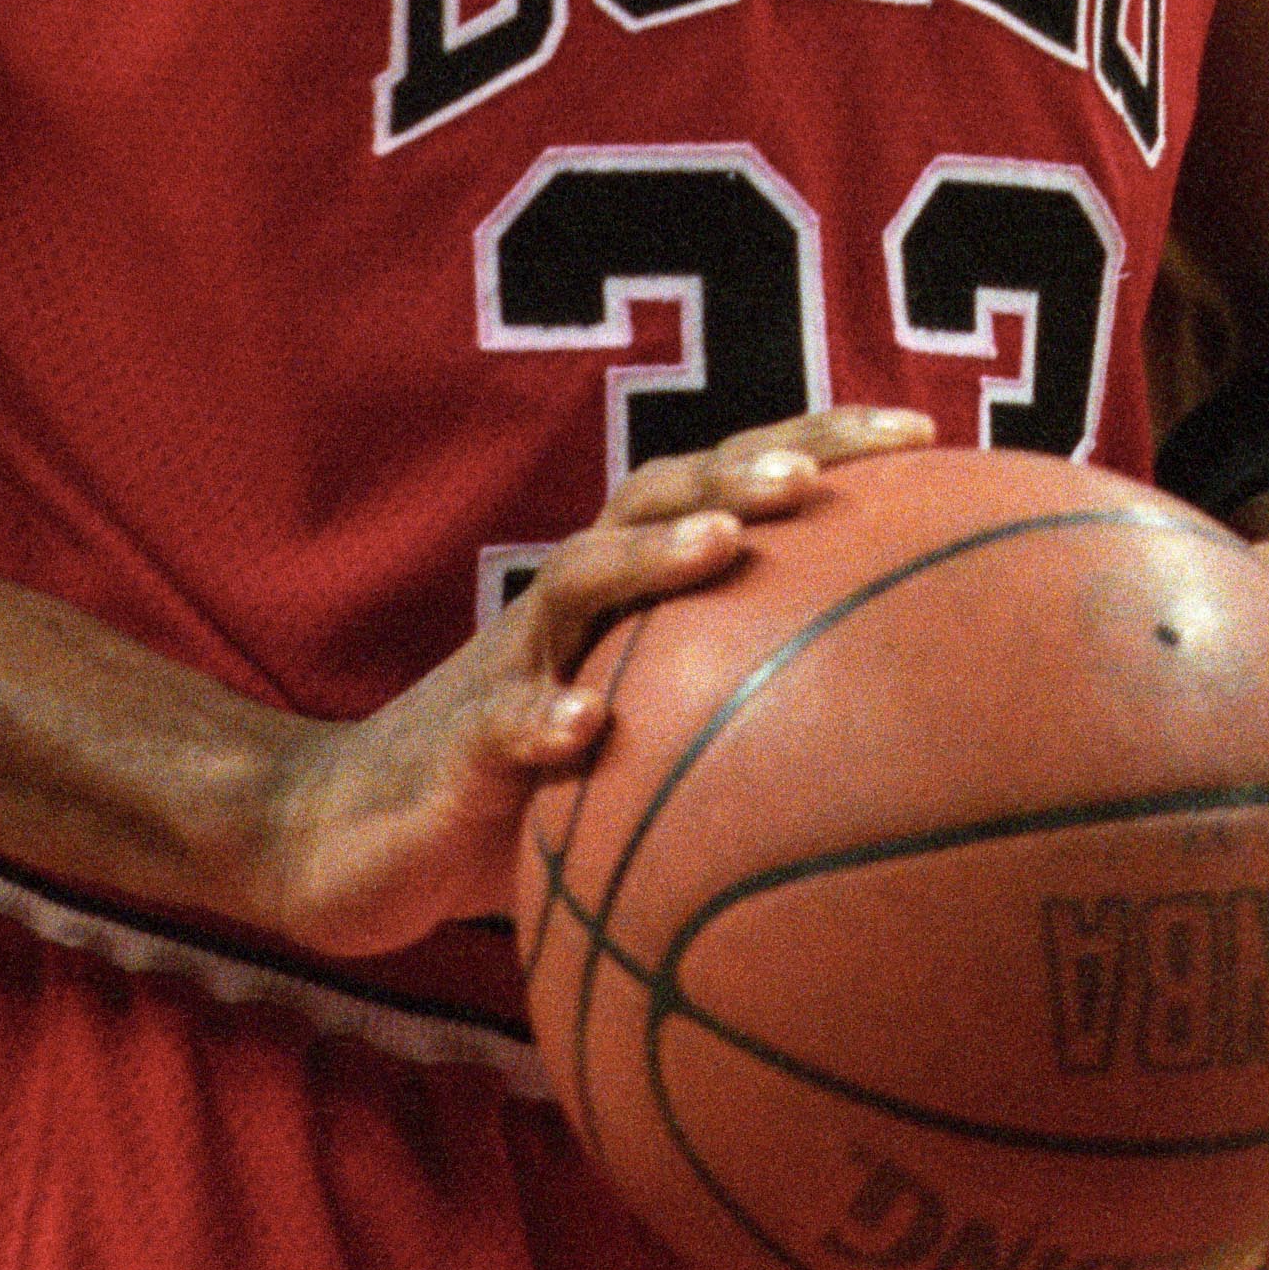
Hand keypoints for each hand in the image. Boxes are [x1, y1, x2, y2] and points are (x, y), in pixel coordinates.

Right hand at [243, 406, 934, 962]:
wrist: (345, 836)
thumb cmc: (521, 788)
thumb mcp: (642, 748)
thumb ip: (743, 732)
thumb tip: (913, 767)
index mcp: (627, 596)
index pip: (728, 490)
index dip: (817, 446)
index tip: (923, 433)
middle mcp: (570, 605)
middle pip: (659, 497)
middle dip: (741, 468)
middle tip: (825, 473)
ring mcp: (510, 665)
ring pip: (581, 581)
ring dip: (652, 555)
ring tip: (724, 544)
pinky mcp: (458, 747)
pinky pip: (501, 724)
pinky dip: (540, 718)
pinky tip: (584, 729)